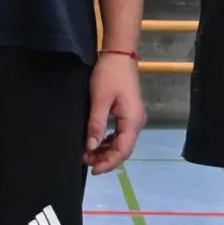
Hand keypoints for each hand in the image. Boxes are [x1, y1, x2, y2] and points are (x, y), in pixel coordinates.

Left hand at [85, 52, 145, 172]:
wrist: (119, 54)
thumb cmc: (109, 75)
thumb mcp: (99, 100)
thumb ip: (96, 124)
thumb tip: (91, 147)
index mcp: (132, 121)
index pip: (123, 151)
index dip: (108, 163)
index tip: (92, 170)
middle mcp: (137, 123)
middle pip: (124, 149)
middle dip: (106, 159)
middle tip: (86, 161)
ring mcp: (134, 118)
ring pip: (122, 143)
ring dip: (107, 151)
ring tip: (89, 153)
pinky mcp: (129, 113)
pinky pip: (121, 134)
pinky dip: (109, 142)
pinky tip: (97, 142)